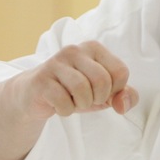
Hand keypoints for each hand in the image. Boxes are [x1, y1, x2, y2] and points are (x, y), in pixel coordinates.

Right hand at [7, 41, 137, 121]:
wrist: (34, 95)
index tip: (100, 92)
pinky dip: (65, 111)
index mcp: (94, 48)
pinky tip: (58, 104)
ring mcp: (56, 63)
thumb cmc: (73, 92)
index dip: (114, 90)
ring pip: (83, 90)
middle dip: (98, 99)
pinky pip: (64, 102)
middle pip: (103, 81)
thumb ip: (125, 96)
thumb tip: (123, 104)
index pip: (121, 72)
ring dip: (81, 105)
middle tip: (86, 99)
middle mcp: (76, 50)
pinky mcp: (42, 79)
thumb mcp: (104, 94)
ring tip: (73, 101)